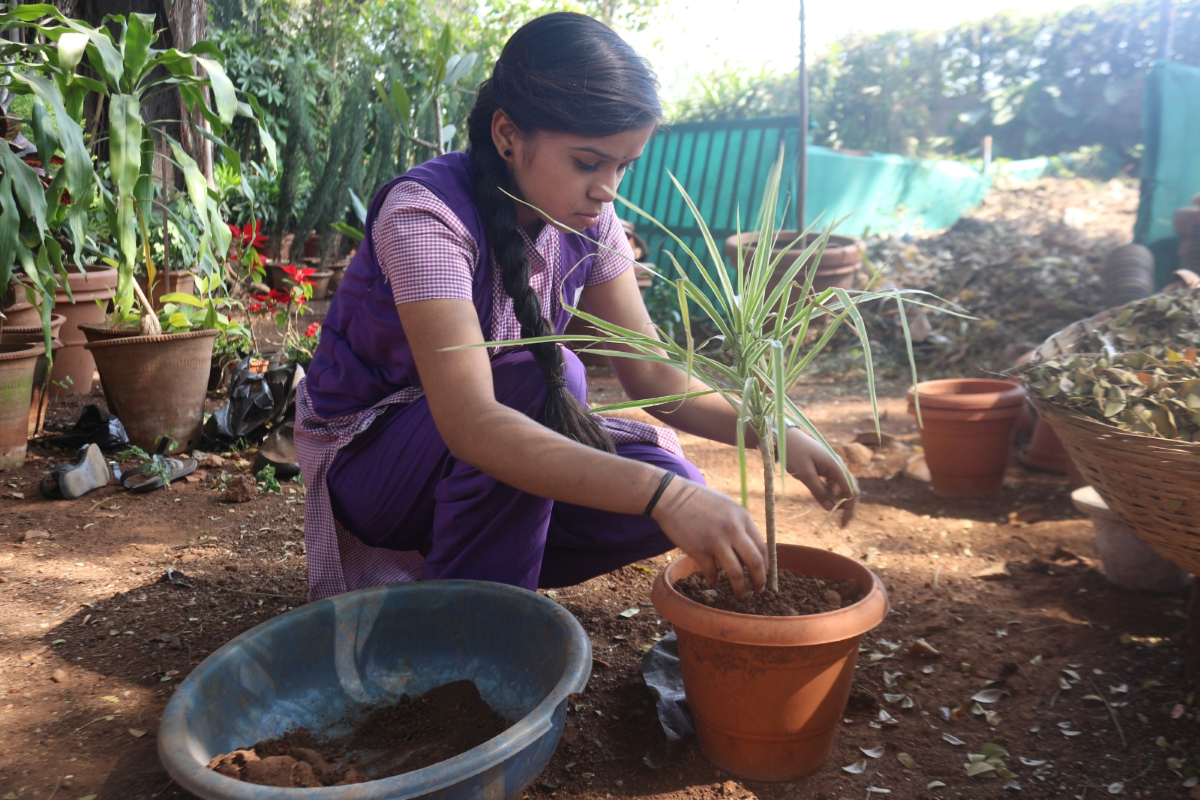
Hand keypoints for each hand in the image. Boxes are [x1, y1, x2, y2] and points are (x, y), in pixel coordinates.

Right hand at [650, 477, 766, 595]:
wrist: (671, 497)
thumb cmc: (699, 500)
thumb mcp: (727, 506)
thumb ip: (739, 525)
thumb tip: (750, 548)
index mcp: (742, 518)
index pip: (763, 547)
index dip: (766, 566)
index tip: (764, 575)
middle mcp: (733, 530)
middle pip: (755, 563)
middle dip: (759, 581)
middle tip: (758, 591)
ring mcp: (716, 541)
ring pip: (736, 573)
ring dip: (740, 588)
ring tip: (740, 595)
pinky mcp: (699, 550)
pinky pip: (712, 573)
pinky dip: (714, 580)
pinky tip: (713, 582)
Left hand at [782, 428, 857, 526]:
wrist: (785, 436)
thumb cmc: (794, 452)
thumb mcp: (805, 474)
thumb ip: (818, 491)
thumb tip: (829, 508)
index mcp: (836, 466)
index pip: (851, 490)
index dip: (849, 508)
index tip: (842, 523)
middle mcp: (838, 465)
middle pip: (850, 489)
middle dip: (847, 506)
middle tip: (840, 523)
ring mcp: (832, 466)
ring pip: (841, 486)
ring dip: (838, 499)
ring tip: (828, 508)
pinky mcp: (825, 467)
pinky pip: (833, 482)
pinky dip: (830, 492)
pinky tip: (823, 497)